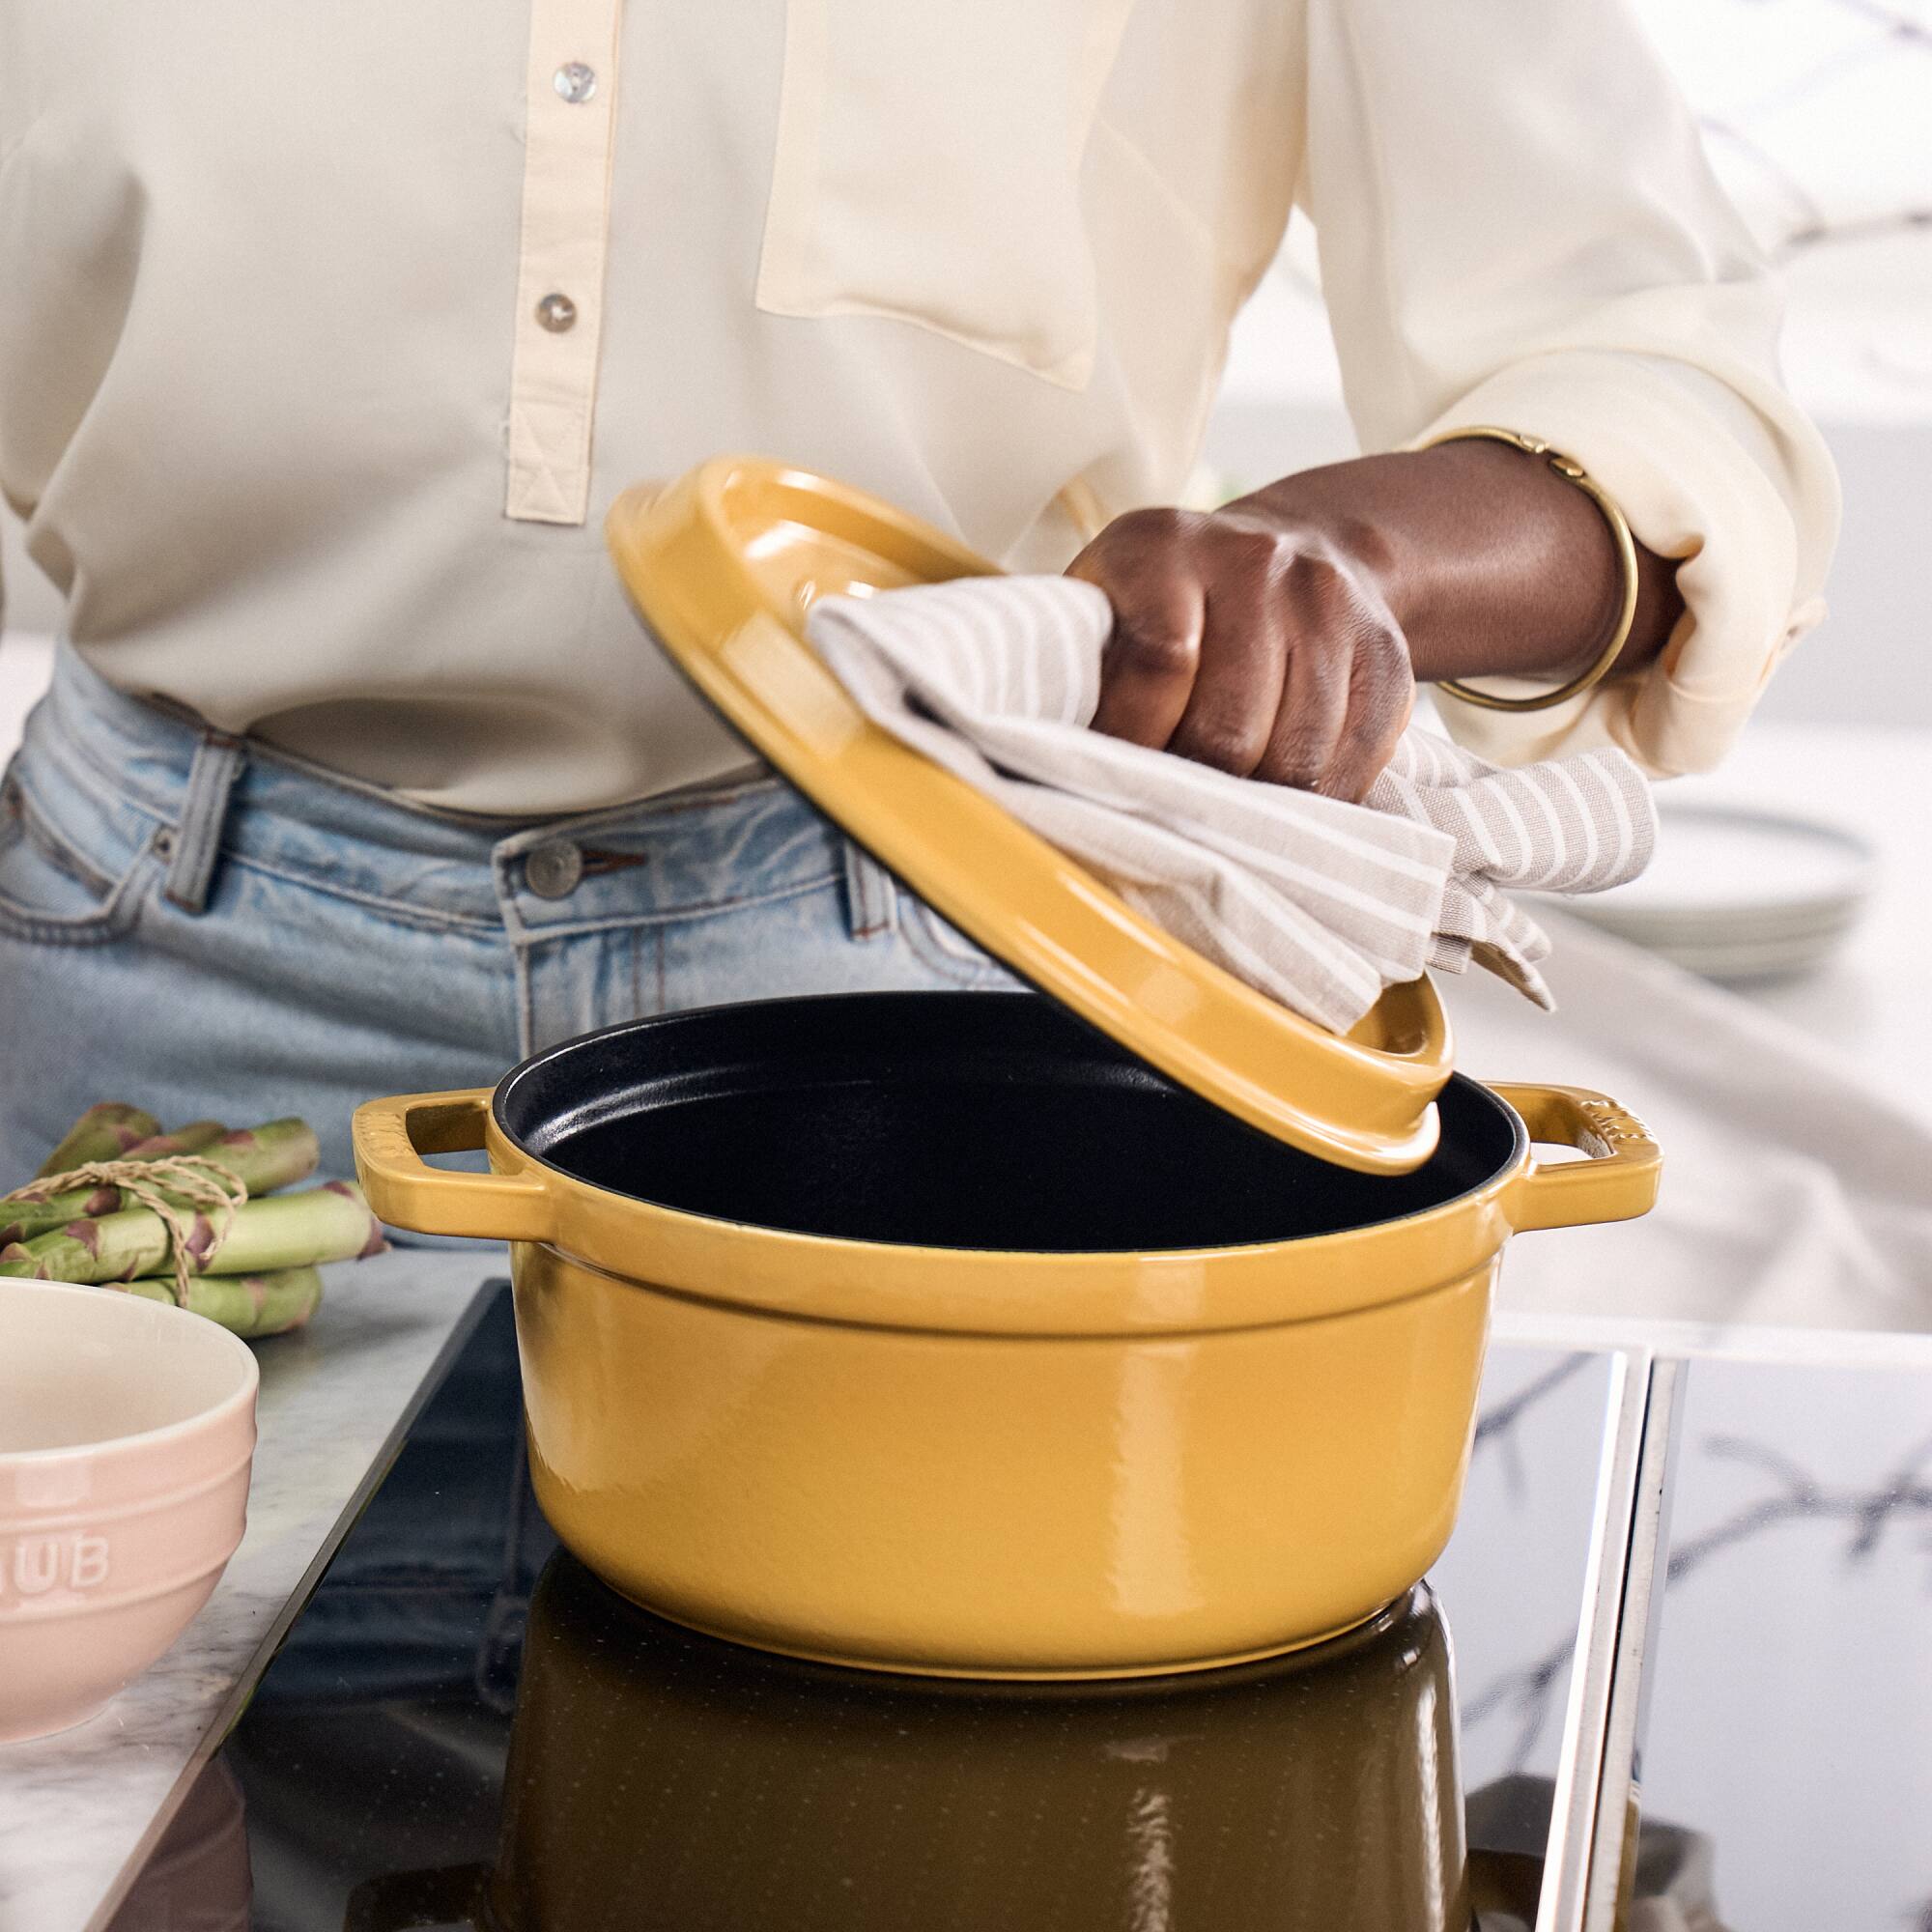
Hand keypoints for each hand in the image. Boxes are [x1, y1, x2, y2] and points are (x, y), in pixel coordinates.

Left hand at [1065, 505, 1414, 801]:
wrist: (1299, 546)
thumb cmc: (1168, 604)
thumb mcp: (1106, 606)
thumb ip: (1081, 670)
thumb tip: (1059, 773)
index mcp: (1165, 548)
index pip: (1159, 663)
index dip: (1132, 741)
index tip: (1110, 781)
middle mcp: (1255, 564)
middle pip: (1230, 728)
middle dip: (1192, 787)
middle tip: (1167, 807)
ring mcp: (1329, 606)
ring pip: (1296, 756)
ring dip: (1254, 806)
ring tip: (1220, 807)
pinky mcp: (1384, 655)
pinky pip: (1356, 759)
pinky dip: (1316, 801)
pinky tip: (1280, 801)